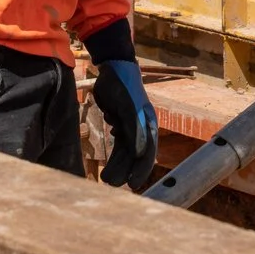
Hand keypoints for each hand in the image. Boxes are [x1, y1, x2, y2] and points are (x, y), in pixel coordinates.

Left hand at [93, 59, 158, 190]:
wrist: (114, 67)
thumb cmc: (122, 85)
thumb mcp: (127, 106)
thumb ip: (135, 128)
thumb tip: (139, 153)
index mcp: (149, 124)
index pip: (147, 153)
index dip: (141, 170)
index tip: (133, 185)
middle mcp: (143, 127)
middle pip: (135, 155)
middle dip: (126, 171)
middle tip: (112, 185)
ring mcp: (133, 124)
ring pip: (126, 151)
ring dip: (117, 165)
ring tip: (105, 179)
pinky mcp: (122, 121)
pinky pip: (121, 142)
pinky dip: (117, 154)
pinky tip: (110, 162)